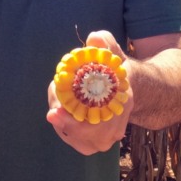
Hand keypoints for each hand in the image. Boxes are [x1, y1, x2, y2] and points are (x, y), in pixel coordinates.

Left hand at [46, 30, 133, 154]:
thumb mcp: (114, 55)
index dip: (71, 122)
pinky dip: (63, 125)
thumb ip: (105, 44)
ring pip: (74, 138)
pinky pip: (73, 139)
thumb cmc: (117, 73)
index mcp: (121, 104)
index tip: (52, 113)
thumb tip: (95, 38)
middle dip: (62, 118)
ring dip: (61, 121)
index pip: (96, 123)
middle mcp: (115, 129)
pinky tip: (62, 110)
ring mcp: (105, 139)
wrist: (127, 93)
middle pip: (80, 134)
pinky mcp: (94, 143)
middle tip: (53, 104)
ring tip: (58, 102)